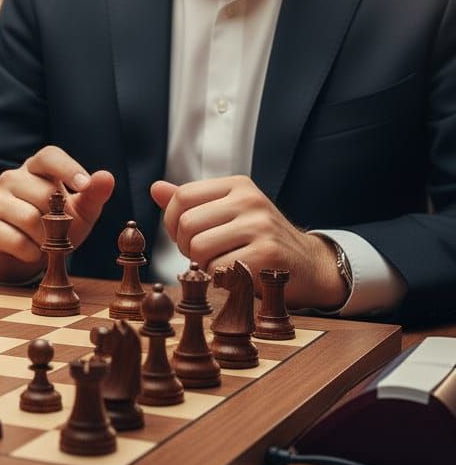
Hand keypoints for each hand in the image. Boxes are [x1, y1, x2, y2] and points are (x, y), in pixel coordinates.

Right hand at [0, 146, 114, 282]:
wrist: (21, 254)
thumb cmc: (54, 225)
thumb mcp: (78, 212)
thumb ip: (93, 195)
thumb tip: (107, 177)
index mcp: (36, 168)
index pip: (49, 157)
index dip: (68, 168)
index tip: (84, 185)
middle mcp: (11, 178)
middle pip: (44, 194)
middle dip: (59, 219)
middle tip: (60, 231)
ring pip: (30, 219)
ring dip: (46, 239)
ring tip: (44, 242)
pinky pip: (16, 240)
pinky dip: (31, 252)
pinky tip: (29, 251)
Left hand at [151, 176, 346, 308]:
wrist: (309, 266)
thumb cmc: (259, 239)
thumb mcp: (228, 213)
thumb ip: (192, 203)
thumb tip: (155, 188)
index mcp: (237, 185)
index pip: (181, 197)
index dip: (172, 222)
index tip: (185, 236)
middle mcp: (250, 200)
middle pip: (186, 224)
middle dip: (186, 247)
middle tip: (203, 256)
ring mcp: (261, 226)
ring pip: (199, 248)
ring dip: (203, 265)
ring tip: (222, 264)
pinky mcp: (268, 255)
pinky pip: (219, 270)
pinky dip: (221, 279)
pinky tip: (237, 276)